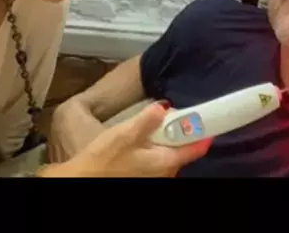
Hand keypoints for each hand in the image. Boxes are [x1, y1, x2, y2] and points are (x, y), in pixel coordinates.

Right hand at [40, 103, 210, 177]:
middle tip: (171, 114)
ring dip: (167, 137)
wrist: (80, 182)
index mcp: (166, 162)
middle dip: (181, 130)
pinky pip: (159, 158)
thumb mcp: (126, 134)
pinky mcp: (145, 175)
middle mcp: (166, 173)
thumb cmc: (103, 160)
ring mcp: (156, 176)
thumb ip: (147, 119)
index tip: (208, 115)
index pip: (197, 146)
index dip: (204, 129)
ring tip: (153, 123)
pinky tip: (143, 138)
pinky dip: (157, 145)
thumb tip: (165, 106)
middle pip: (184, 148)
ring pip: (170, 152)